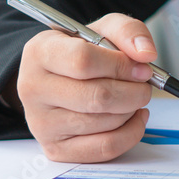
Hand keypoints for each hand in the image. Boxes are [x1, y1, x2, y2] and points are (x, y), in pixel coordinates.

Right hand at [16, 13, 155, 162]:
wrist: (61, 77)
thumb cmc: (83, 52)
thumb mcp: (104, 29)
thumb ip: (128, 31)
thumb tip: (146, 54)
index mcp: (40, 52)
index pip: (83, 61)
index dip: (121, 66)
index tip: (142, 68)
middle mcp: (32, 89)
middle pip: (97, 97)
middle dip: (134, 92)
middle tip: (145, 85)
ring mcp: (40, 123)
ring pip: (104, 123)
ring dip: (132, 110)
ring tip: (133, 97)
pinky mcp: (55, 148)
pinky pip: (104, 148)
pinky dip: (130, 133)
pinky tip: (133, 117)